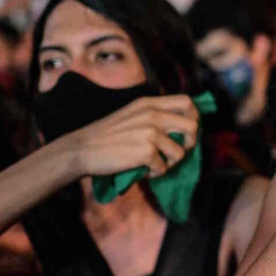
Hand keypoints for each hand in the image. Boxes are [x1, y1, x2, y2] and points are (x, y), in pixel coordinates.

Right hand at [66, 95, 199, 177]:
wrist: (82, 148)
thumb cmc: (107, 135)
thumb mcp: (132, 114)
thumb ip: (154, 115)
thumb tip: (183, 128)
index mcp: (149, 103)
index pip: (187, 102)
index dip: (194, 117)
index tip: (186, 131)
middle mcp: (152, 114)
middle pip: (193, 126)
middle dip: (190, 143)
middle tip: (176, 152)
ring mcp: (149, 133)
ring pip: (180, 152)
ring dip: (170, 163)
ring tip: (153, 163)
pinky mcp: (145, 152)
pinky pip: (163, 167)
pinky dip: (154, 173)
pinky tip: (141, 170)